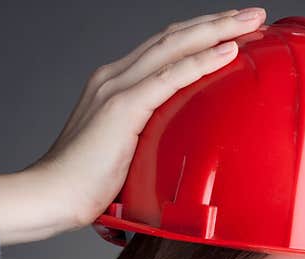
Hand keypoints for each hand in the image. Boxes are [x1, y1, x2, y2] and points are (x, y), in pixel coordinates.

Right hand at [0, 7, 266, 245]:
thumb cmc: (85, 185)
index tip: (231, 31)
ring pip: (174, 47)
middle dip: (215, 23)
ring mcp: (117, 89)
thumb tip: (175, 153)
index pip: (163, 49)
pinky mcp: (122, 108)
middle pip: (172, 38)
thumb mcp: (124, 154)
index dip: (198, 36)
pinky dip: (200, 62)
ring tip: (249, 21)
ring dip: (215, 31)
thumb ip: (146, 141)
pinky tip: (227, 51)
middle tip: (252, 14)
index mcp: (114, 85)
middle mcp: (114, 77)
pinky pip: (169, 77)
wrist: (52, 195)